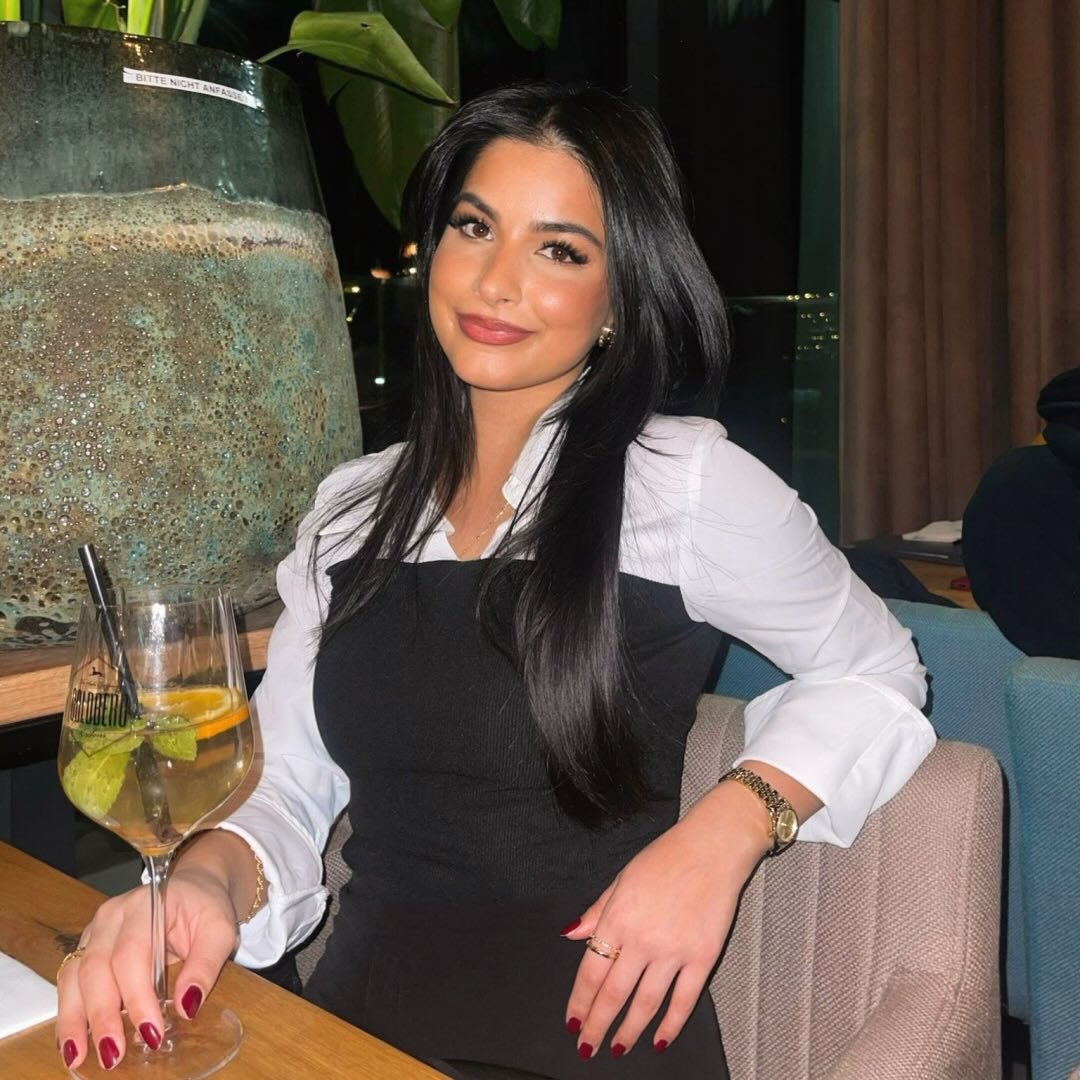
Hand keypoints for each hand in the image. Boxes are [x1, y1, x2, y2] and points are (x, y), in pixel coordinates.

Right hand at [54, 866, 238, 1072]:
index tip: (151, 1031)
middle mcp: (112, 916)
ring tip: (78, 1057)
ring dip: (73, 1020)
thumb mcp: (220, 929)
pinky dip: (69, 1014)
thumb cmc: (205, 907)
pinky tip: (73, 1042)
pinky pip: (70, 982)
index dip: (138, 996)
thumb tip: (186, 1006)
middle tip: (113, 1054)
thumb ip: (206, 964)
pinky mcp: (87, 948)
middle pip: (96, 967)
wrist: (193, 888)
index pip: (133, 954)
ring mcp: (95, 931)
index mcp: (146, 905)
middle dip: (102, 1015)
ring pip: (73, 977)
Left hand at [561, 783, 770, 1059]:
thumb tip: (571, 934)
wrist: (712, 847)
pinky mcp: (702, 956)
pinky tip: (660, 1040)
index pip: (591, 971)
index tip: (573, 1022)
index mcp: (618, 917)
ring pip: (646, 1003)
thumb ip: (597, 911)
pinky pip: (684, 1000)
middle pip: (614, 994)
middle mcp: (642, 939)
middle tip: (587, 1048)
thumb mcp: (622, 878)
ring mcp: (674, 950)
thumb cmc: (665, 857)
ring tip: (617, 1050)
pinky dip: (671, 1024)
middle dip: (597, 1025)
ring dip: (629, 1031)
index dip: (580, 1002)